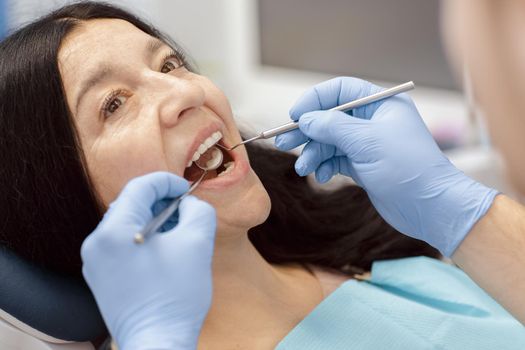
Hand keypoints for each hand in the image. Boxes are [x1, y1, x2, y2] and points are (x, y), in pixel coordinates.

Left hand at [81, 172, 215, 349]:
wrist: (158, 342)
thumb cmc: (176, 297)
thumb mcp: (198, 243)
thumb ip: (198, 210)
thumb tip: (189, 205)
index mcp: (114, 231)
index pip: (140, 187)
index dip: (168, 182)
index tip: (186, 189)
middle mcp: (96, 243)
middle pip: (131, 204)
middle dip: (161, 202)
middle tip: (185, 211)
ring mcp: (95, 262)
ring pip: (126, 224)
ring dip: (153, 220)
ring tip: (177, 232)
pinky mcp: (100, 277)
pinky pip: (121, 244)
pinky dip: (143, 238)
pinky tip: (164, 251)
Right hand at [275, 77, 497, 255]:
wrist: (430, 208)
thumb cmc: (406, 168)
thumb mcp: (366, 142)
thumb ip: (332, 127)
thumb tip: (304, 120)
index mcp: (380, 104)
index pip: (340, 91)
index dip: (314, 100)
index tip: (294, 116)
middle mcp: (372, 121)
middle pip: (330, 117)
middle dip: (307, 130)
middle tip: (283, 142)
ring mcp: (367, 144)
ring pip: (330, 141)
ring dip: (313, 153)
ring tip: (303, 168)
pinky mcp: (363, 166)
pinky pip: (336, 160)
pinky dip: (325, 166)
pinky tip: (322, 176)